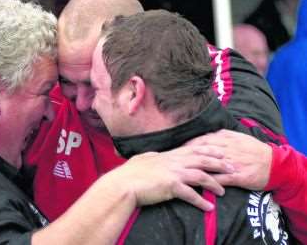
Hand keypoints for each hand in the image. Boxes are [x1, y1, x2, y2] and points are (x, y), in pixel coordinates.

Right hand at [107, 145, 234, 210]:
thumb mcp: (143, 159)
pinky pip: (191, 194)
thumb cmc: (130, 173)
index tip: (222, 151)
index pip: (194, 149)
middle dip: (220, 163)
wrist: (123, 184)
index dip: (210, 150)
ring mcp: (173, 172)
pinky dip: (201, 201)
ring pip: (201, 175)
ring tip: (224, 191)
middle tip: (233, 168)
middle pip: (203, 159)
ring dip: (214, 183)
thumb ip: (153, 157)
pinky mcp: (171, 186)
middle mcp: (174, 161)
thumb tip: (155, 155)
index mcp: (169, 155)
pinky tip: (209, 207)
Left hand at [186, 129, 271, 189]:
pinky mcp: (238, 176)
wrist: (275, 164)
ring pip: (209, 165)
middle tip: (175, 161)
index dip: (189, 144)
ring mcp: (232, 163)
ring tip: (183, 173)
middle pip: (202, 151)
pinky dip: (209, 182)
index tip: (179, 149)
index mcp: (227, 138)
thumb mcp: (239, 137)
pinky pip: (220, 179)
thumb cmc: (255, 150)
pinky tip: (198, 185)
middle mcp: (228, 149)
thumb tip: (206, 135)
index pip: (203, 139)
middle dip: (187, 156)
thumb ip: (223, 136)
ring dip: (195, 169)